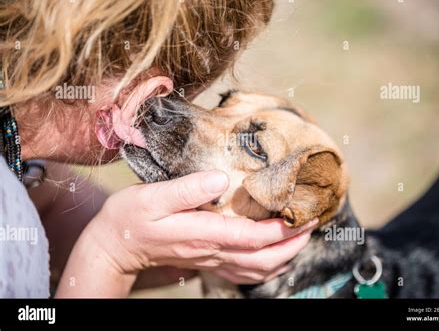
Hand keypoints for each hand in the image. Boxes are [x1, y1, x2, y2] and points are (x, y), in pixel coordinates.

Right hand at [58, 171, 317, 296]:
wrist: (115, 247)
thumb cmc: (130, 219)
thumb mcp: (151, 197)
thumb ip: (186, 190)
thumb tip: (220, 179)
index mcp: (202, 234)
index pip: (253, 237)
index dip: (282, 230)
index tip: (304, 215)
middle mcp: (211, 252)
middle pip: (263, 260)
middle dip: (292, 245)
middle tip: (311, 223)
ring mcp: (210, 260)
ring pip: (257, 270)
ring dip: (283, 256)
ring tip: (299, 237)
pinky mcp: (206, 262)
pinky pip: (244, 273)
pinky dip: (266, 266)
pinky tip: (272, 255)